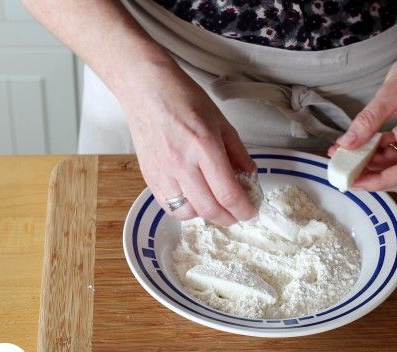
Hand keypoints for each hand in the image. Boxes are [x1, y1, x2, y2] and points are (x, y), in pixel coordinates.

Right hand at [118, 60, 256, 225]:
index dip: (244, 210)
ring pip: (188, 212)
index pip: (228, 193)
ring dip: (206, 215)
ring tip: (215, 205)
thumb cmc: (183, 99)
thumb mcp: (221, 122)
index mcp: (204, 146)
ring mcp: (162, 172)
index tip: (251, 212)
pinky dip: (185, 210)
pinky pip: (169, 206)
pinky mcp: (149, 176)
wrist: (146, 89)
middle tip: (237, 215)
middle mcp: (182, 163)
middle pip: (209, 209)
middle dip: (229, 218)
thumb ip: (238, 153)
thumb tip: (250, 177)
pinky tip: (194, 199)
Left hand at [328, 41, 396, 192]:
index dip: (378, 183)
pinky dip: (382, 154)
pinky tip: (365, 146)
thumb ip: (367, 121)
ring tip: (350, 156)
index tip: (354, 182)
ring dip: (375, 166)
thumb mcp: (389, 93)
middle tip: (348, 172)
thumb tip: (346, 144)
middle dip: (374, 178)